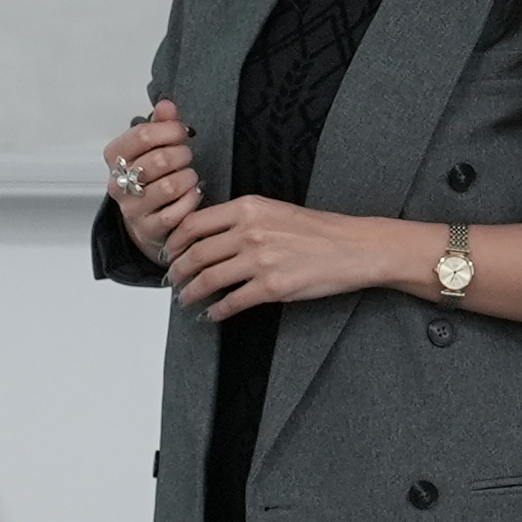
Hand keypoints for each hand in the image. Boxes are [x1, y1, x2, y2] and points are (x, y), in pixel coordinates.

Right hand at [102, 103, 198, 258]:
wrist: (146, 219)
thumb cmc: (151, 177)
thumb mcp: (152, 147)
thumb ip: (159, 124)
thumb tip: (166, 104)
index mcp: (115, 156)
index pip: (142, 135)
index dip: (169, 130)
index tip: (181, 131)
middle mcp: (118, 183)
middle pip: (158, 160)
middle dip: (181, 155)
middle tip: (187, 156)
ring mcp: (132, 209)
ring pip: (169, 186)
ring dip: (188, 178)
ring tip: (190, 176)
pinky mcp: (148, 229)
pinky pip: (177, 212)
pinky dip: (191, 200)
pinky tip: (192, 194)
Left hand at [169, 197, 392, 322]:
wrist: (353, 247)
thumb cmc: (316, 230)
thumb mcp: (273, 209)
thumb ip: (240, 218)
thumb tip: (207, 234)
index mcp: (247, 208)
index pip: (193, 224)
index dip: (174, 242)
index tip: (169, 252)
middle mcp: (250, 232)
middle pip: (196, 253)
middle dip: (178, 271)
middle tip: (173, 280)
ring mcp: (260, 260)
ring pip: (209, 279)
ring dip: (192, 293)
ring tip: (187, 299)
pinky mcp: (272, 287)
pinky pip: (232, 301)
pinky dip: (217, 310)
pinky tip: (213, 314)